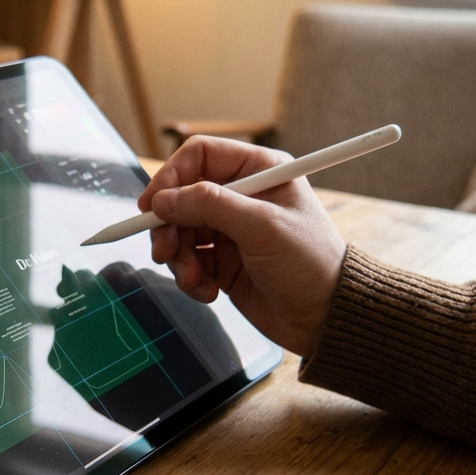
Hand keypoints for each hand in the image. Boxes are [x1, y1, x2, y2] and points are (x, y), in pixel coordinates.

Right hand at [138, 136, 345, 356]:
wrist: (325, 318)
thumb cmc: (310, 264)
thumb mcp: (261, 228)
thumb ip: (209, 206)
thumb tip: (162, 200)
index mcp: (257, 171)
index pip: (198, 156)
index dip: (170, 177)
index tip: (151, 207)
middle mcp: (240, 195)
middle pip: (180, 197)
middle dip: (168, 227)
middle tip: (165, 253)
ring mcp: (229, 229)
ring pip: (178, 231)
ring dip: (178, 258)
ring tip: (195, 280)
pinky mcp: (221, 260)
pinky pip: (186, 260)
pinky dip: (189, 277)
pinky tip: (208, 291)